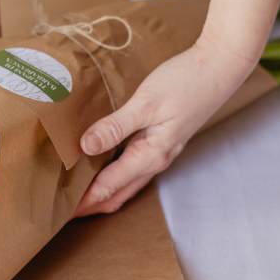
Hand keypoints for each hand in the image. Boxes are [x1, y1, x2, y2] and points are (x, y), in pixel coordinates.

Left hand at [72, 35, 257, 217]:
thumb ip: (116, 126)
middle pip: (117, 195)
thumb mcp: (146, 103)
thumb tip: (86, 146)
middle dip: (90, 206)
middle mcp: (155, 160)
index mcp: (150, 155)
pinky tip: (97, 167)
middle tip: (61, 212)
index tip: (60, 212)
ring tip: (75, 196)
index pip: (108, 188)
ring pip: (125, 184)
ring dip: (101, 193)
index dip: (82, 202)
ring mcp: (160, 152)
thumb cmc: (185, 82)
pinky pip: (132, 169)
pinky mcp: (160, 141)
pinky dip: (112, 177)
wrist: (220, 66)